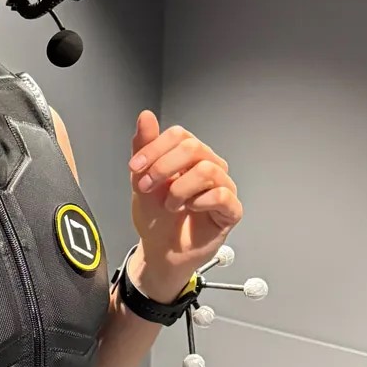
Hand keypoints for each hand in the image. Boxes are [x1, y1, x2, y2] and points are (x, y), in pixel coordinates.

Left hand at [127, 112, 243, 302]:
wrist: (160, 251)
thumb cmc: (155, 215)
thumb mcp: (142, 179)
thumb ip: (144, 147)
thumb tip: (145, 116)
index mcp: (190, 156)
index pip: (180, 135)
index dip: (155, 148)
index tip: (135, 167)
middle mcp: (210, 166)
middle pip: (194, 148)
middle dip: (163, 167)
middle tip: (146, 186)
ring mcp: (223, 187)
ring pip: (207, 170)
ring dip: (179, 188)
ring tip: (169, 204)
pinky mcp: (231, 210)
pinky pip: (223, 195)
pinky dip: (199, 201)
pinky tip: (188, 209)